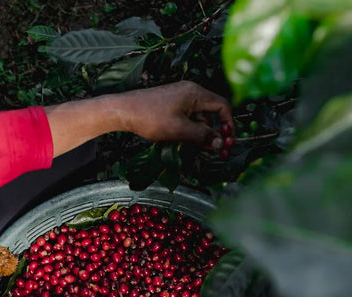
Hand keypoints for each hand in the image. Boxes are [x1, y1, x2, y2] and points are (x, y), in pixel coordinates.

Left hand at [43, 81, 232, 156]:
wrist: (123, 110)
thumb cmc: (150, 117)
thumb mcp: (180, 130)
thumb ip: (202, 136)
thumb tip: (220, 143)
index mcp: (195, 93)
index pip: (222, 105)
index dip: (228, 124)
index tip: (227, 140)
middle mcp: (190, 91)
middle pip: (211, 112)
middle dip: (214, 131)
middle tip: (214, 149)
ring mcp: (179, 96)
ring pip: (198, 116)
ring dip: (200, 132)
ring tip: (195, 147)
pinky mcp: (170, 103)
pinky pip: (187, 116)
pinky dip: (189, 128)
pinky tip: (182, 140)